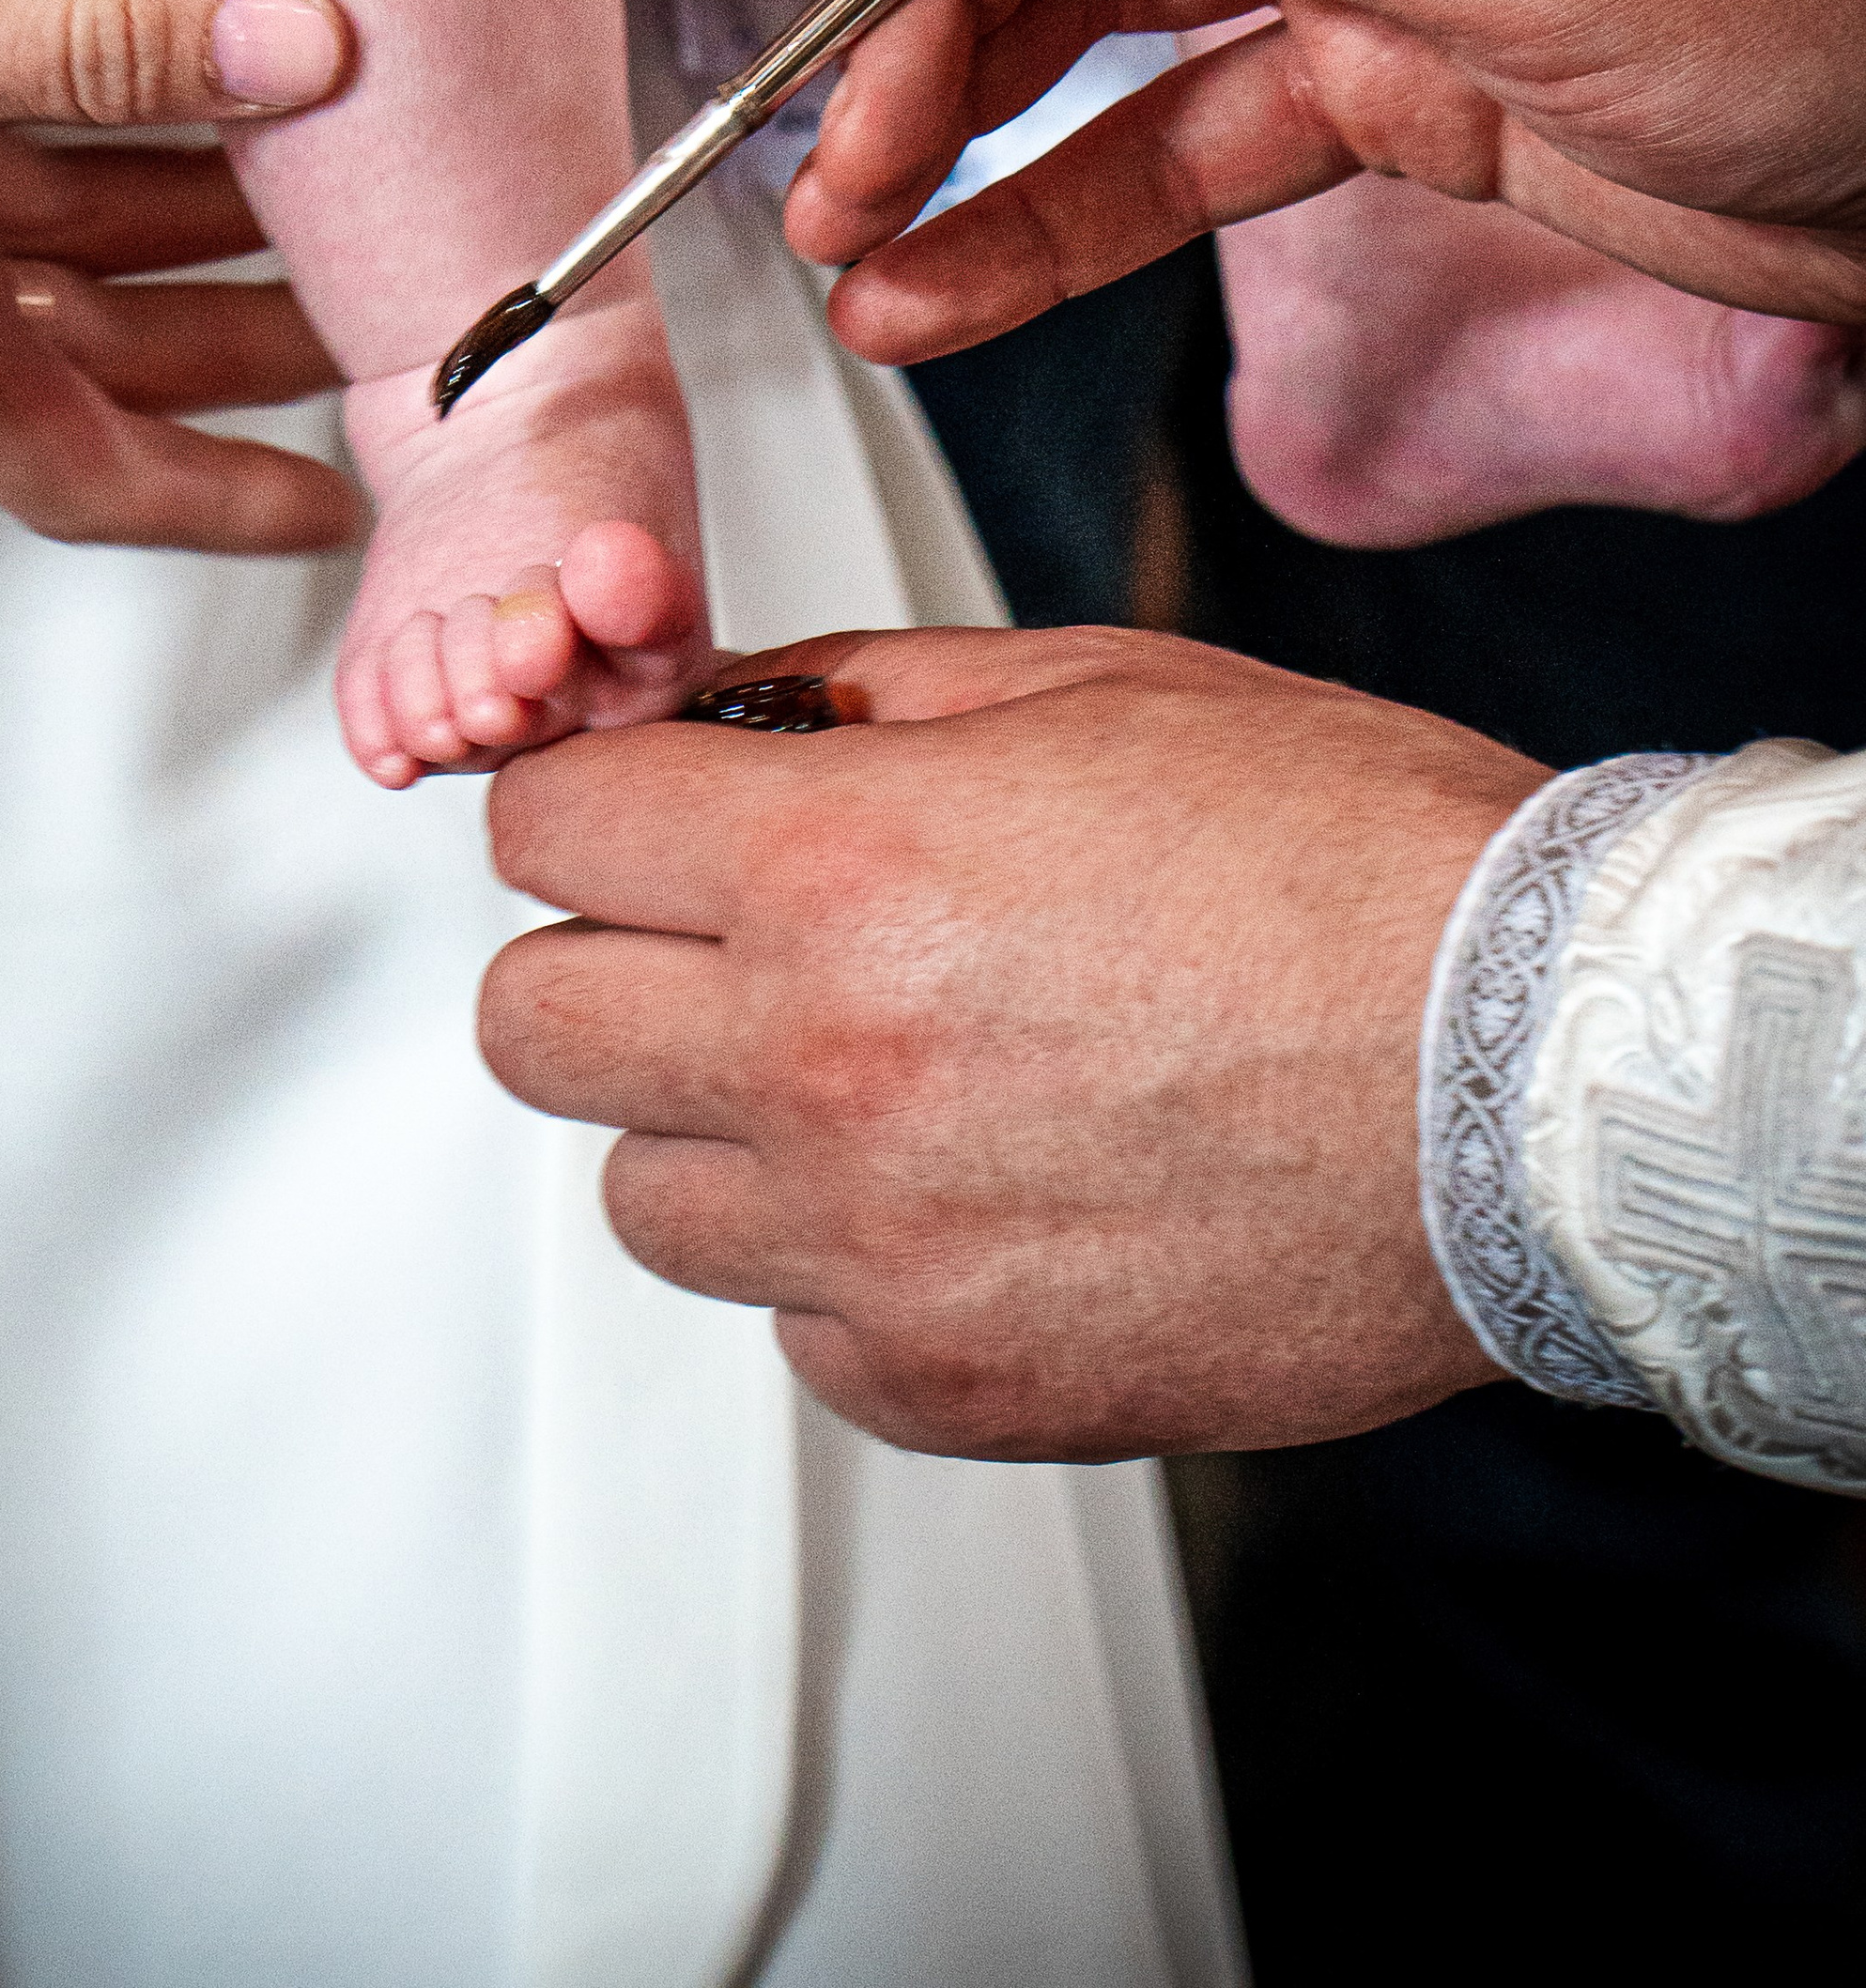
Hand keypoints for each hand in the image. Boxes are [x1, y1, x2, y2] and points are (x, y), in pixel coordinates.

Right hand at [0, 0, 361, 550]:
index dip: (227, 502)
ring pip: (58, 222)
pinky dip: (90, 94)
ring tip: (325, 157)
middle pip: (106, 341)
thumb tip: (303, 49)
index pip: (97, 466)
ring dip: (188, 199)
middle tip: (387, 299)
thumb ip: (91, 44)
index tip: (342, 517)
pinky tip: (167, 38)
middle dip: (248, 331)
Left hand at [481, 624, 1531, 1456]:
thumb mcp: (1085, 679)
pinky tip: (968, 1185)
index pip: (543, 829)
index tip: (639, 816)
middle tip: (715, 939)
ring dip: (714, 1124)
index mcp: (836, 865)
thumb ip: (856, 692)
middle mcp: (820, 1064)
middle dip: (606, 957)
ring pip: (641, 1194)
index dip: (592, 803)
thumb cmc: (1349, 861)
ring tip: (868, 1072)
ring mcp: (875, 1247)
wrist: (1536, 1075)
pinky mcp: (951, 1384)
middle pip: (528, 1025)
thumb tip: (724, 717)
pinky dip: (842, 1264)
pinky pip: (791, 1326)